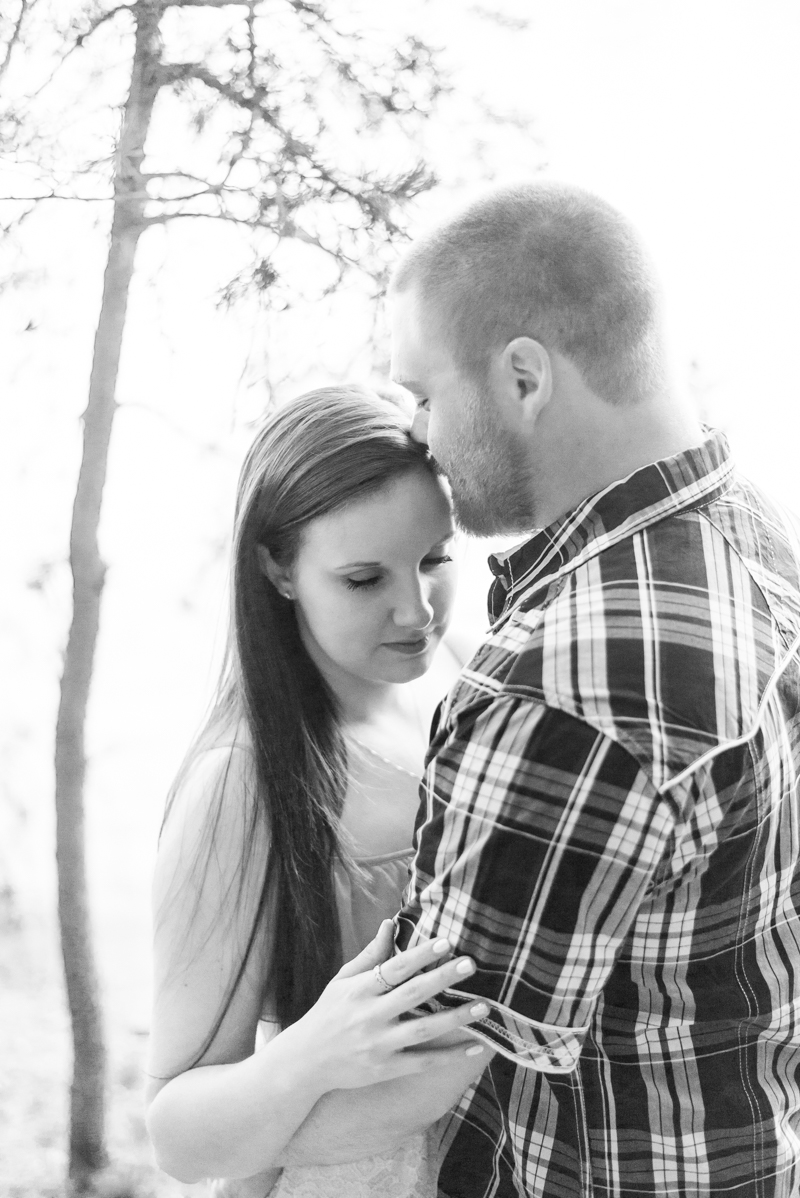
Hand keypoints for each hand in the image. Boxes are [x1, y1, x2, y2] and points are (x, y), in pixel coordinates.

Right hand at [286, 920, 486, 1092]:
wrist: (305, 1062)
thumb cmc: (328, 1014)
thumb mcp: (342, 980)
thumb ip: (370, 955)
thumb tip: (390, 924)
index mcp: (360, 990)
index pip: (396, 968)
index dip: (421, 955)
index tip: (447, 942)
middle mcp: (370, 1016)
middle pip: (413, 995)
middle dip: (443, 978)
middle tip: (471, 964)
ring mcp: (379, 1045)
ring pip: (423, 1030)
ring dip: (455, 1018)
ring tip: (483, 1006)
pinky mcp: (386, 1069)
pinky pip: (424, 1062)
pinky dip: (450, 1056)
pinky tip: (475, 1047)